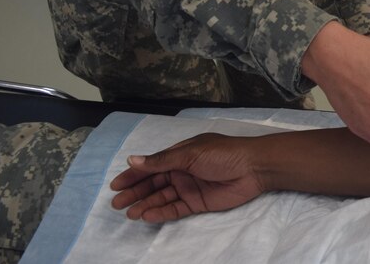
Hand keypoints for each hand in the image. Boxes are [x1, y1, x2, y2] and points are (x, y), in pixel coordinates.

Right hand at [109, 133, 263, 222]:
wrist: (254, 167)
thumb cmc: (223, 154)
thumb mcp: (190, 154)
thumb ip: (162, 161)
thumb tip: (132, 160)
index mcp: (180, 154)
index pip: (151, 166)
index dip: (133, 175)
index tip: (115, 185)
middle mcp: (182, 171)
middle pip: (153, 183)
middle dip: (135, 192)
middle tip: (117, 203)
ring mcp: (189, 187)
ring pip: (162, 197)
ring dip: (146, 204)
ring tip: (129, 213)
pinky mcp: (198, 202)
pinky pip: (176, 209)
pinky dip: (161, 212)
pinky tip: (148, 215)